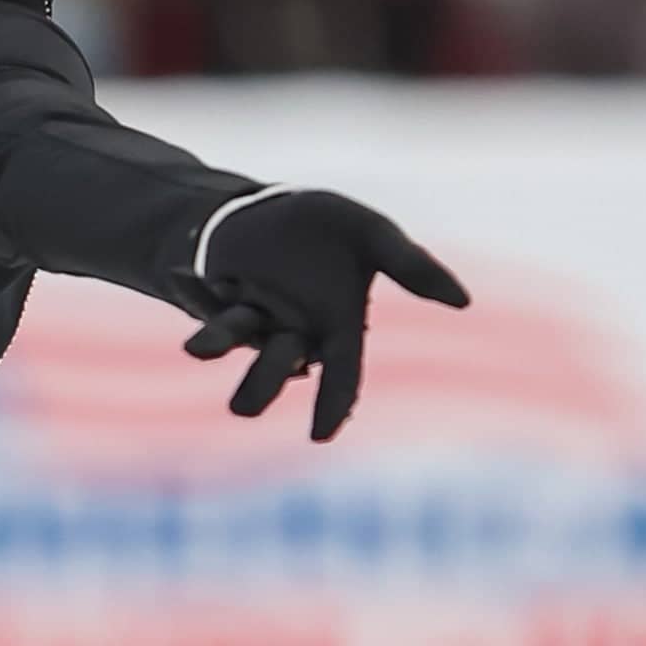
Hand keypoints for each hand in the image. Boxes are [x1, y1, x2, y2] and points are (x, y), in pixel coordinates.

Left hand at [184, 186, 469, 442]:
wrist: (266, 208)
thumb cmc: (324, 228)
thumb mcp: (372, 234)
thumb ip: (412, 266)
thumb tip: (463, 302)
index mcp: (337, 325)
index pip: (341, 375)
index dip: (334, 405)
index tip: (320, 436)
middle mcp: (295, 333)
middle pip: (281, 370)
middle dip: (261, 386)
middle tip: (242, 407)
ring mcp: (257, 321)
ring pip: (241, 346)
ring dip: (220, 346)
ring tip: (198, 349)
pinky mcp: (222, 302)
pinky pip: (213, 311)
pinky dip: (198, 300)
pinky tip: (181, 286)